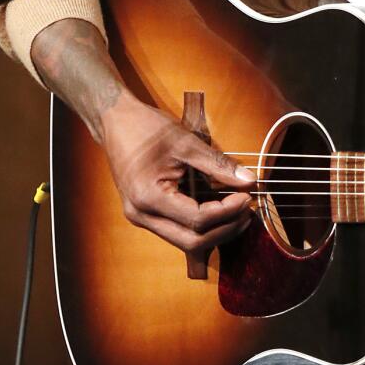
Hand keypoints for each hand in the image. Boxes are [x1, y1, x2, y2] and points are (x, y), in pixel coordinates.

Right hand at [100, 92, 254, 255]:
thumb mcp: (186, 142)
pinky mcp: (146, 215)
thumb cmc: (146, 127)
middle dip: (225, 230)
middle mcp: (141, 215)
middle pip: (192, 242)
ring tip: (238, 212)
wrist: (115, 121)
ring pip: (185, 242)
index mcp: (148, 197)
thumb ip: (218, 165)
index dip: (227, 212)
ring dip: (215, 232)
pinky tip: (220, 213)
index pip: (197, 219)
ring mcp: (141, 218)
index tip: (247, 197)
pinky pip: (178, 231)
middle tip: (247, 212)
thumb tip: (249, 181)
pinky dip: (202, 226)